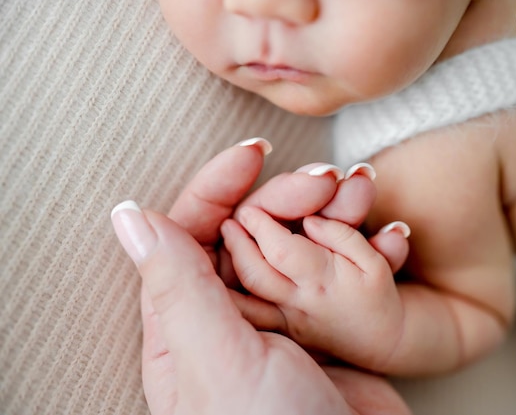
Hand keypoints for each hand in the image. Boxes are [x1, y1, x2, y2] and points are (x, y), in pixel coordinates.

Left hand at [111, 204, 410, 414]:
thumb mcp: (220, 360)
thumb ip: (177, 288)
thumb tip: (130, 218)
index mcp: (190, 322)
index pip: (192, 232)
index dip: (218, 187)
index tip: (254, 156)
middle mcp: (233, 317)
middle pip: (249, 230)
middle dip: (286, 195)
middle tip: (327, 181)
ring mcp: (282, 322)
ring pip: (297, 245)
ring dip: (329, 213)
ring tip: (360, 192)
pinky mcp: (327, 329)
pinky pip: (338, 271)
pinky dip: (361, 245)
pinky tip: (383, 231)